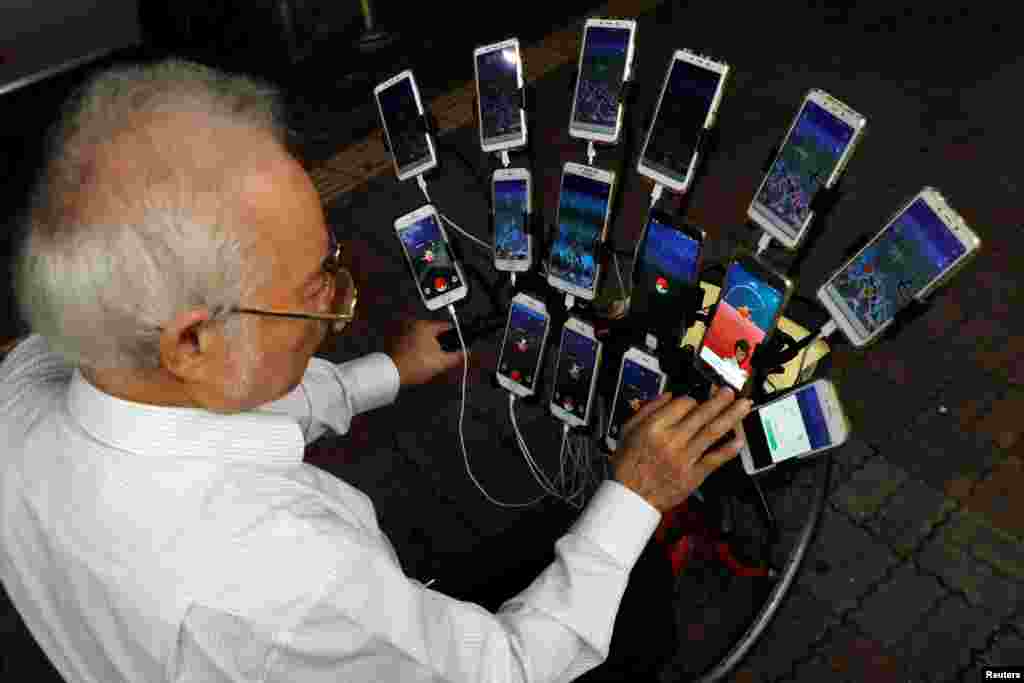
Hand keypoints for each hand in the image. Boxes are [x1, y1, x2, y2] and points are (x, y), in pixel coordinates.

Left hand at [387, 319, 466, 387]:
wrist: (395, 373)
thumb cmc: (414, 364)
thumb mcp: (442, 361)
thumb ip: (457, 356)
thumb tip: (465, 353)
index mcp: (425, 325)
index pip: (446, 326)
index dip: (456, 335)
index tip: (460, 340)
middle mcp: (414, 326)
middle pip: (436, 334)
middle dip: (443, 344)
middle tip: (446, 355)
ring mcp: (405, 334)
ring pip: (426, 340)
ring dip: (432, 349)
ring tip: (433, 360)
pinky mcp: (400, 344)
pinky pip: (416, 346)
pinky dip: (422, 352)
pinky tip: (423, 362)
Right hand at [611, 385, 752, 514]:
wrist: (631, 497)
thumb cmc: (628, 465)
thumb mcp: (627, 430)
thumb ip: (647, 409)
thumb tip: (668, 395)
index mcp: (654, 427)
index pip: (682, 404)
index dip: (692, 398)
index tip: (697, 399)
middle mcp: (671, 440)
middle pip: (702, 414)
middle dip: (719, 400)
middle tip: (730, 392)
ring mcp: (684, 458)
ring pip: (712, 432)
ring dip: (731, 417)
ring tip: (743, 406)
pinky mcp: (693, 475)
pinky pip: (715, 459)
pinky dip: (729, 449)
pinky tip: (739, 439)